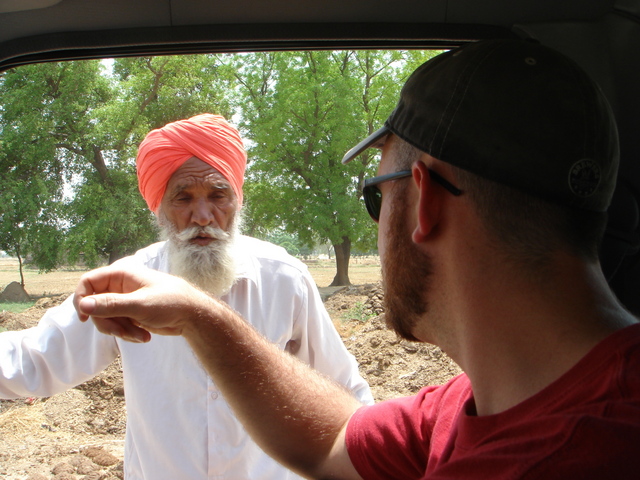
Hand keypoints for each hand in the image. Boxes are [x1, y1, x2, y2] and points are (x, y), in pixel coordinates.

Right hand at [73, 265, 207, 342]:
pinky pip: (117, 326)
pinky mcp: (129, 314)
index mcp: (121, 274)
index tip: (85, 318)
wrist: (192, 315)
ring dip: (119, 331)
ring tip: (140, 336)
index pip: (88, 282)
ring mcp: (124, 301)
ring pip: (105, 318)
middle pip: (94, 305)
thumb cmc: (170, 303)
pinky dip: (126, 333)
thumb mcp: (139, 305)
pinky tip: (143, 337)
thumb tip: (83, 305)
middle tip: (121, 332)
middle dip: (107, 322)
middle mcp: (120, 286)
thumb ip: (111, 305)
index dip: (82, 298)